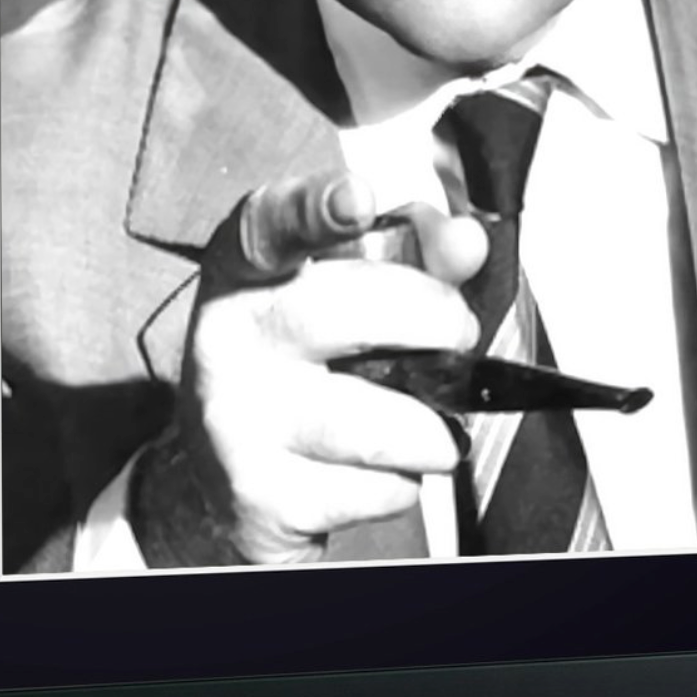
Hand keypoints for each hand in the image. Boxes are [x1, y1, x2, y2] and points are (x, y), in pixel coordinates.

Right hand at [178, 170, 487, 563]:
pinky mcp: (262, 497)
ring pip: (384, 423)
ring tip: (420, 415)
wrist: (229, 464)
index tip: (357, 198)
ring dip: (434, 426)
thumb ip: (416, 251)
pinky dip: (402, 482)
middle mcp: (228, 335)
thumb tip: (468, 243)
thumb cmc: (305, 354)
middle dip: (436, 322)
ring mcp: (237, 420)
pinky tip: (369, 468)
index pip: (273, 225)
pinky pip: (379, 490)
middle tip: (456, 334)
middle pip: (353, 313)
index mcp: (245, 266)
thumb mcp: (347, 285)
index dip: (316, 208)